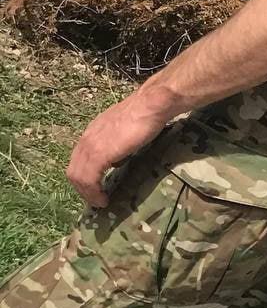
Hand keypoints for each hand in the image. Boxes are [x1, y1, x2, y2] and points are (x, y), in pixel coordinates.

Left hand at [66, 93, 167, 207]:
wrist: (151, 105)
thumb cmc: (145, 114)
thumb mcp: (126, 132)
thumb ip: (117, 146)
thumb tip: (117, 161)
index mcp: (92, 132)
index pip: (79, 158)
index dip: (85, 176)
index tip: (95, 188)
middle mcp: (87, 138)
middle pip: (74, 170)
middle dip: (83, 188)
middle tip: (95, 200)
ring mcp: (91, 146)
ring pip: (78, 176)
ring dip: (87, 193)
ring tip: (99, 202)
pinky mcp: (99, 155)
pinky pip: (88, 179)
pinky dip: (93, 193)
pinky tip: (102, 199)